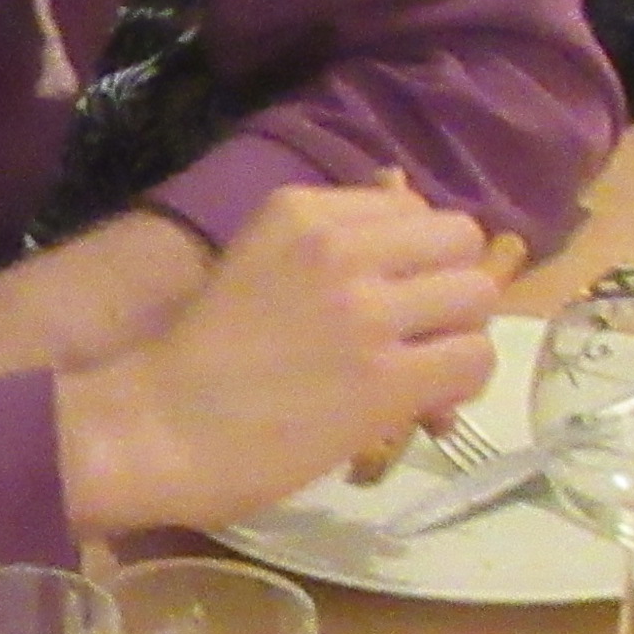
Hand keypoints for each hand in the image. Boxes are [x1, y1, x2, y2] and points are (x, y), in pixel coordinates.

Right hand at [55, 181, 499, 534]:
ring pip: (478, 296)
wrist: (156, 429)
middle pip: (459, 242)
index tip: (388, 297)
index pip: (414, 208)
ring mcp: (366, 312)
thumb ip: (330, 238)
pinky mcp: (386, 378)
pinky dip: (461, 384)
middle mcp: (339, 247)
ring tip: (422, 370)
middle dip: (448, 288)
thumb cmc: (198, 356)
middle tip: (417, 334)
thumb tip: (405, 204)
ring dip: (459, 335)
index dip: (414, 257)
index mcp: (301, 211)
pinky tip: (424, 403)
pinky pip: (475, 358)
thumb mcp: (258, 262)